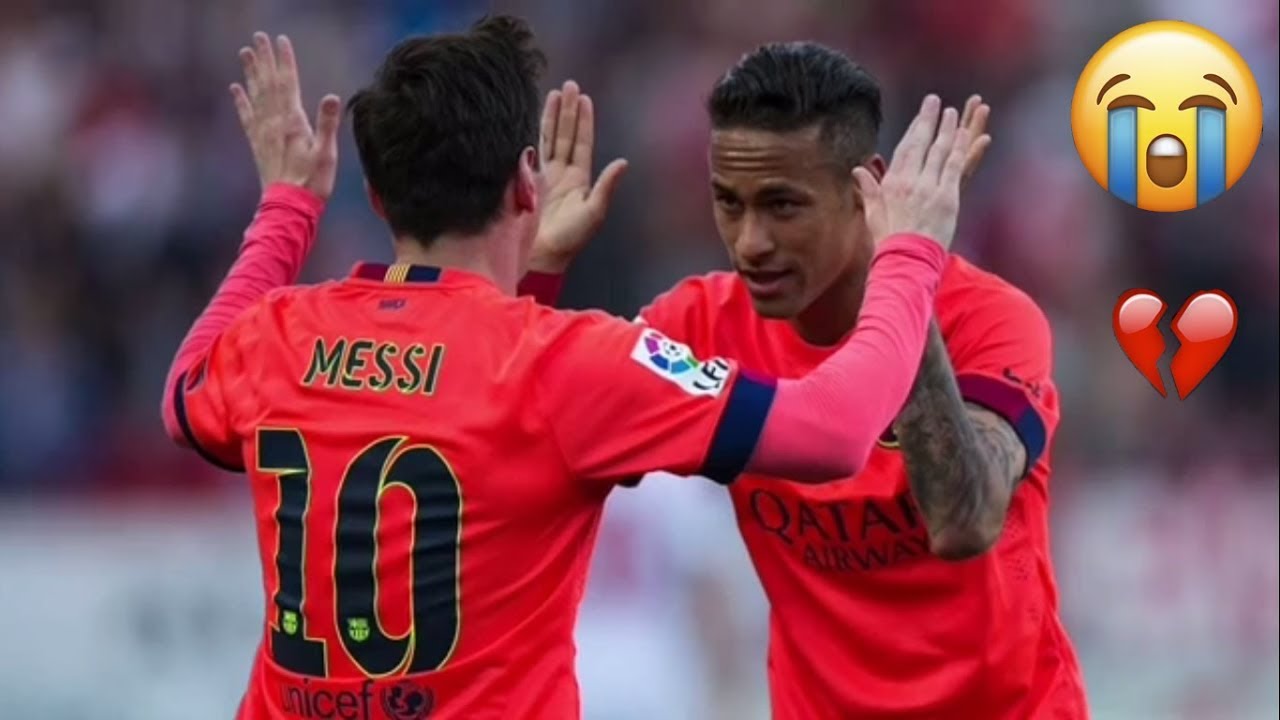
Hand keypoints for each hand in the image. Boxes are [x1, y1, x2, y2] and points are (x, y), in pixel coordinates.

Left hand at [230, 32, 341, 199]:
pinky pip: (246, 117)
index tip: (281, 41)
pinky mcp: (258, 144)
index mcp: (292, 122)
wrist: (289, 206)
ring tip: (245, 53)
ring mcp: (263, 133)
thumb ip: (327, 124)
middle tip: (259, 37)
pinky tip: (235, 89)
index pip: (288, 84)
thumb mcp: (326, 154)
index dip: (285, 61)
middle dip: (264, 59)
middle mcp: (274, 123)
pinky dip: (241, 101)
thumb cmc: (313, 182)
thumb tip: (331, 96)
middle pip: (268, 84)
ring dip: (251, 73)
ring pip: (256, 95)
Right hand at [532, 80, 628, 272]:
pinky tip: (532, 116)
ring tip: (553, 93)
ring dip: (551, 116)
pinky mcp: (528, 181)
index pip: (581, 142)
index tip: (584, 98)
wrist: (542, 254)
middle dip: (568, 110)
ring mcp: (544, 176)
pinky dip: (533, 133)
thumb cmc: (570, 239)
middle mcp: (563, 173)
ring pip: (549, 138)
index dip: (583, 120)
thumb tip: (623, 162)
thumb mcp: (593, 213)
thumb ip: (606, 187)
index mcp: (579, 178)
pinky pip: (531, 151)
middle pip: (565, 134)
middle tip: (569, 85)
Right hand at [853, 95, 990, 250]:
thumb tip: (858, 171)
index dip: (914, 129)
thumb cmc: (889, 241)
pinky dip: (960, 148)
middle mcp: (909, 181)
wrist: (906, 260)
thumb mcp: (874, 214)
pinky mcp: (946, 196)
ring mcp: (929, 188)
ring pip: (939, 151)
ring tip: (952, 113)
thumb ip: (869, 190)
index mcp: (892, 184)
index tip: (920, 115)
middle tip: (935, 102)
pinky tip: (965, 134)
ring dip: (947, 129)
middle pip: (921, 143)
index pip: (904, 149)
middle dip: (929, 120)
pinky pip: (954, 165)